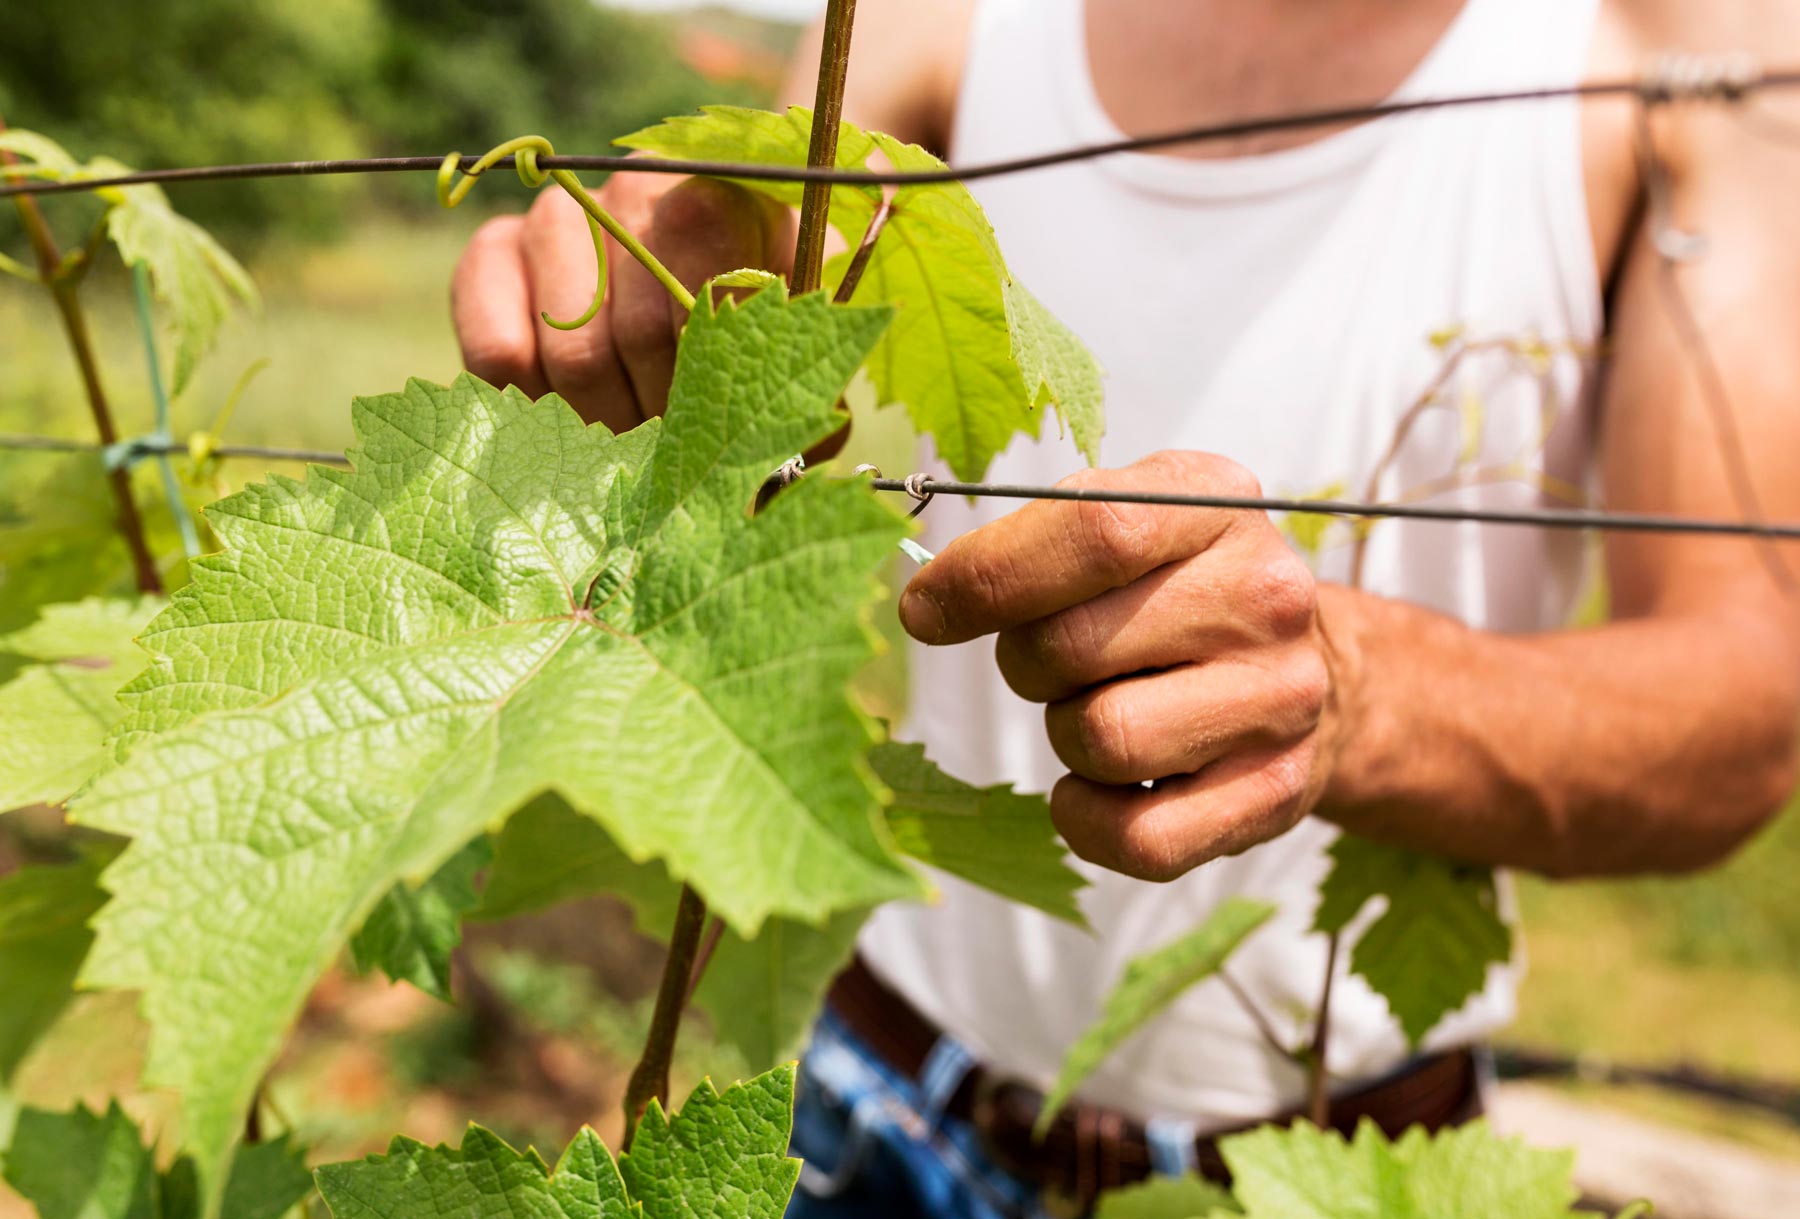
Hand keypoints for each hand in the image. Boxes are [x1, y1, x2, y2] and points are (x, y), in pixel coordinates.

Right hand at [452, 172, 794, 432]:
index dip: (706, 384)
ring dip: (606, 425)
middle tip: (675, 456)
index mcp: (724, 196)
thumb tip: (806, 441)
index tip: (716, 430)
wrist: (677, 276)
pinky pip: (498, 352)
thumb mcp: (797, 342)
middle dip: (663, 419)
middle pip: (640, 336)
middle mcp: (636, 187)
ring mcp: (557, 216)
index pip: (704, 298)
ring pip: (572, 354)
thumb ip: (811, 381)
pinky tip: (568, 422)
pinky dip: (534, 411)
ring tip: (629, 446)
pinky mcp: (491, 253)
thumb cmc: (755, 320)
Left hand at [899, 451, 1343, 879]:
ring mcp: (1280, 699)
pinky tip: (1102, 785)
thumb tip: (929, 603)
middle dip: (1026, 663)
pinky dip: (1089, 819)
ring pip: (1102, 740)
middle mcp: (1266, 595)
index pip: (1093, 530)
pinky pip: (1139, 838)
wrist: (1316, 673)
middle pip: (1072, 646)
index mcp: (1216, 503)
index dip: (986, 577)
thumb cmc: (1180, 592)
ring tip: (1102, 709)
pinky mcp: (1275, 792)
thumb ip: (1035, 541)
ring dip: (1066, 734)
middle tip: (1055, 662)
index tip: (924, 609)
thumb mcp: (1129, 523)